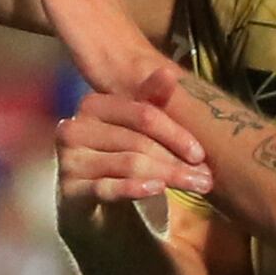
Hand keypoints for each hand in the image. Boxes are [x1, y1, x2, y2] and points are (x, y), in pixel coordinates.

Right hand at [56, 70, 210, 232]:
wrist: (91, 202)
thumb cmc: (118, 158)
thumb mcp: (136, 129)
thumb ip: (152, 101)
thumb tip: (169, 72)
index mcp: (92, 105)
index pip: (141, 114)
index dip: (175, 133)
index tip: (201, 154)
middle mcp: (74, 129)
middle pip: (138, 141)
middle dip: (176, 160)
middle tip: (206, 177)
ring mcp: (69, 160)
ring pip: (129, 164)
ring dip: (168, 175)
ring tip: (195, 186)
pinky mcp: (69, 190)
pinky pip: (108, 188)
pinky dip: (134, 188)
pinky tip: (157, 189)